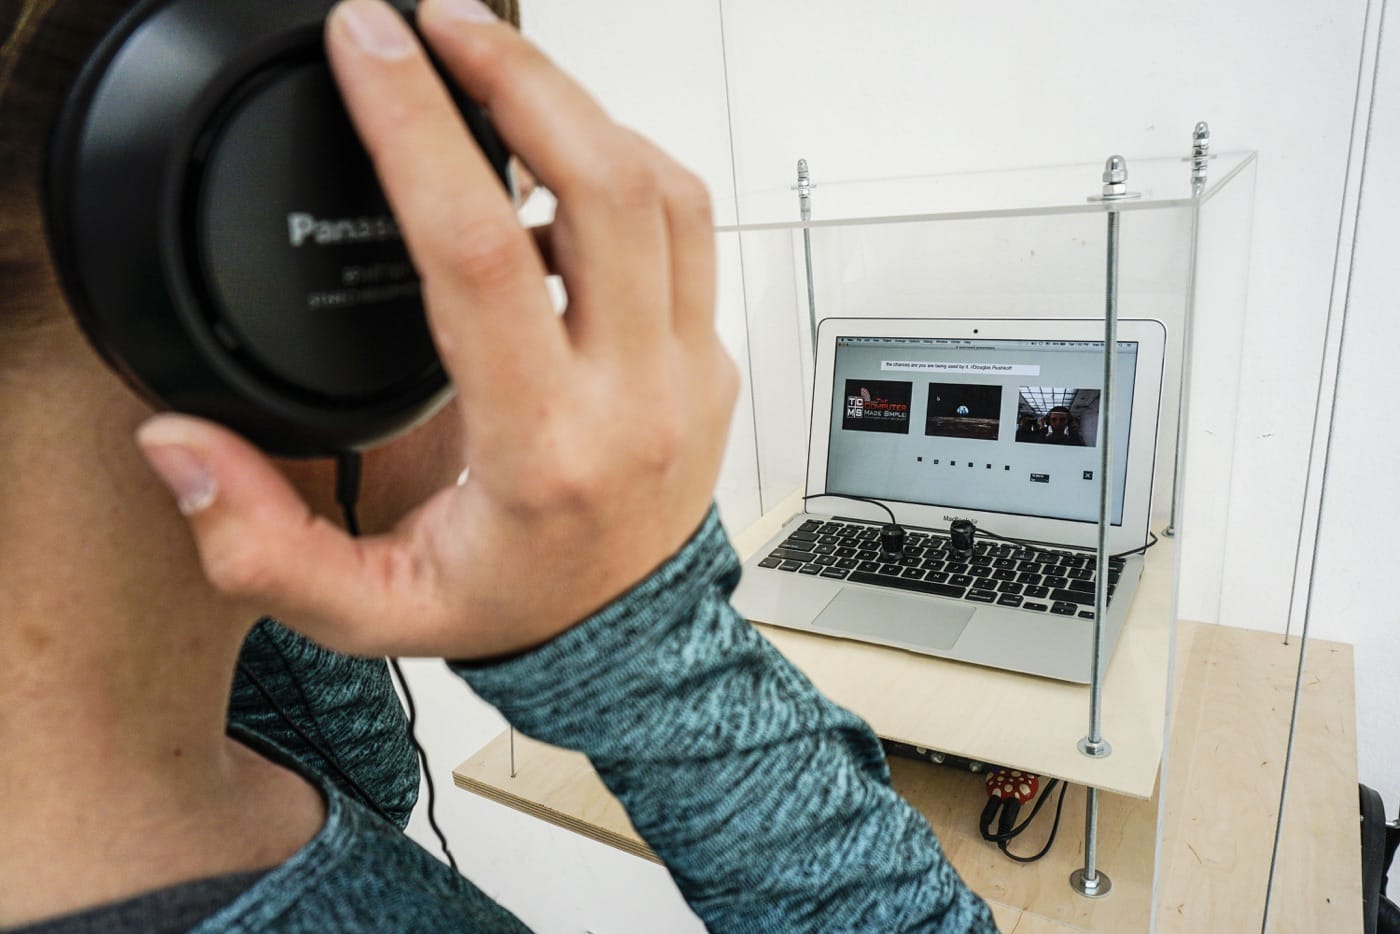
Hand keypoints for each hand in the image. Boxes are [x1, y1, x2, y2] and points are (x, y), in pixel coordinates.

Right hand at [136, 0, 737, 659]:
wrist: (625, 644)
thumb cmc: (512, 609)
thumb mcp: (368, 610)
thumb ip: (258, 542)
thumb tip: (181, 442)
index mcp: (540, 450)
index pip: (477, 256)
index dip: (415, 133)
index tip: (366, 50)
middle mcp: (634, 399)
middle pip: (602, 186)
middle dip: (518, 78)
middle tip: (440, 26)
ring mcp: (688, 372)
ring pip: (665, 191)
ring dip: (581, 110)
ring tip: (498, 74)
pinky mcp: (710, 356)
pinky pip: (688, 228)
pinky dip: (625, 167)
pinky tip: (559, 163)